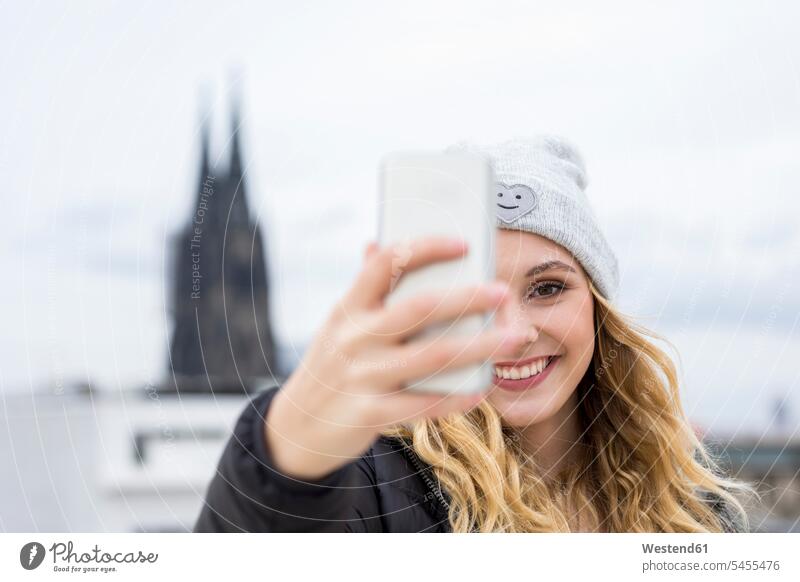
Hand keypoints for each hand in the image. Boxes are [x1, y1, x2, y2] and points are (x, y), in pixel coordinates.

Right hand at [265, 235, 526, 479]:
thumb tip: (377, 243)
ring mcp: (362, 376)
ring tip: (514, 338)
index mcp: (349, 308)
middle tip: (503, 291)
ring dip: (480, 346)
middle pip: (420, 308)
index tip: (463, 243)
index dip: (425, 248)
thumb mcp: (340, 325)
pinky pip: (424, 404)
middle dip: (467, 298)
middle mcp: (355, 338)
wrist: (297, 428)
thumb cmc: (332, 366)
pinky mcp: (370, 413)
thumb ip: (364, 289)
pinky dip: (457, 397)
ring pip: (432, 356)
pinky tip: (482, 388)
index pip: (385, 263)